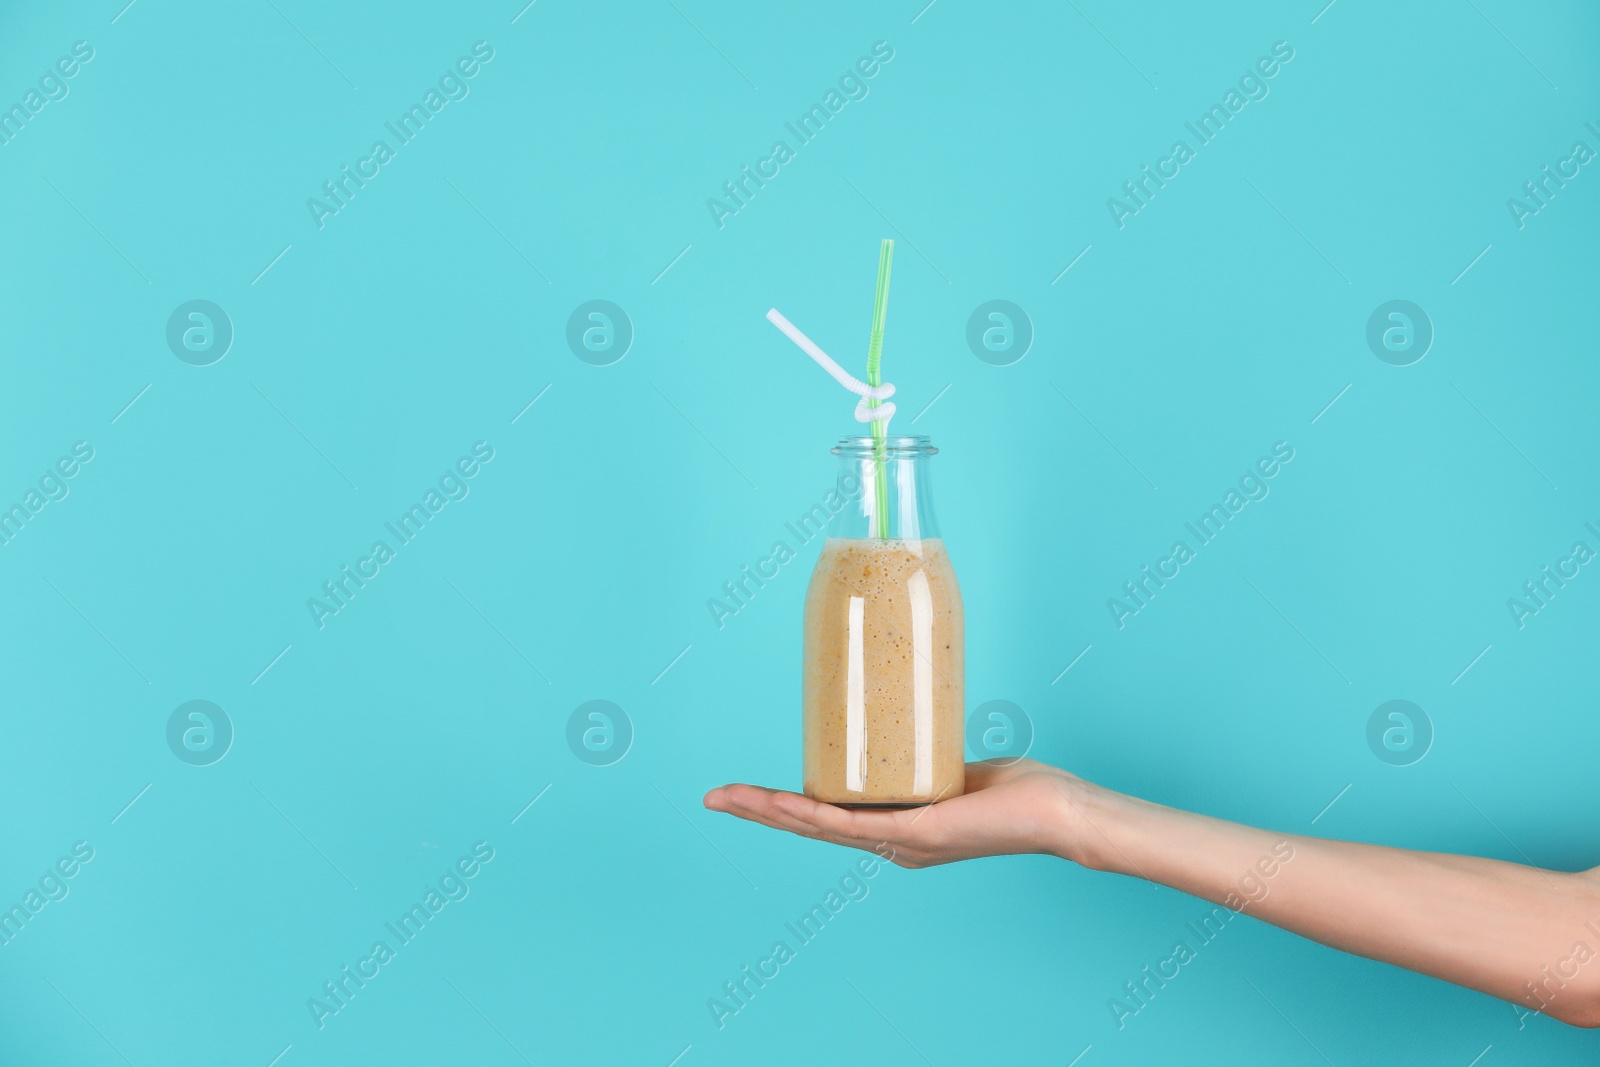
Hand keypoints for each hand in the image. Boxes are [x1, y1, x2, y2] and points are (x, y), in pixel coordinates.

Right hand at [703, 758, 1085, 867]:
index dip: (782, 805)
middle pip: (810, 826)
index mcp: (896, 831)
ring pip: (821, 827)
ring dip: (772, 813)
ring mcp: (902, 844)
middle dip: (758, 811)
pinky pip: (854, 826)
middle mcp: (892, 844)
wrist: (1060, 812)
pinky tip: (786, 806)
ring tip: (730, 800)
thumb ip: (925, 749)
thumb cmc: (1021, 789)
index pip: (826, 815)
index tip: (745, 791)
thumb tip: (907, 710)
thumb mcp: (956, 765)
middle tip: (713, 797)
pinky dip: (815, 816)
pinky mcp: (918, 836)